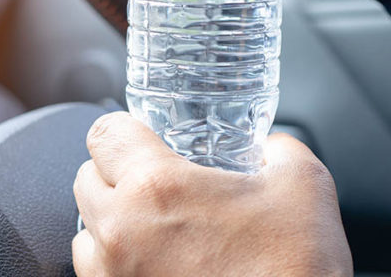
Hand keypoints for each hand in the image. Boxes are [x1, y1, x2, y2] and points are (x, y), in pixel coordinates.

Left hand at [72, 112, 352, 276]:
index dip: (125, 128)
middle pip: (85, 179)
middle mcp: (122, 232)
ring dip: (111, 225)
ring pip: (86, 235)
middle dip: (115, 174)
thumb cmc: (296, 268)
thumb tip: (270, 147)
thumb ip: (280, 149)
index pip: (105, 133)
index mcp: (157, 187)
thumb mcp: (305, 184)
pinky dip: (118, 266)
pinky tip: (157, 265)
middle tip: (155, 183)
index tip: (141, 136)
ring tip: (154, 230)